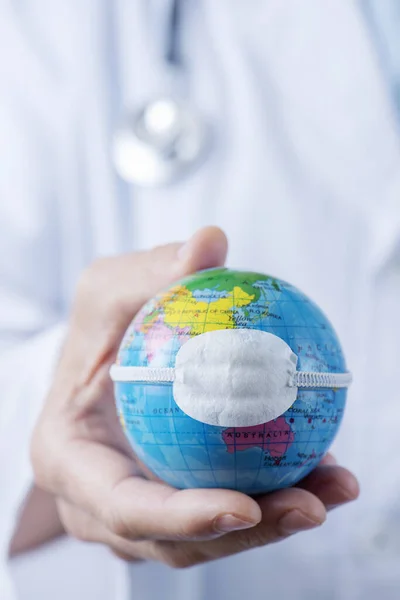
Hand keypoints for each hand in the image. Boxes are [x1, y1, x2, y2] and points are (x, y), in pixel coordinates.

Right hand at [31, 227, 358, 567]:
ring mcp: (141, 508)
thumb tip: (211, 242)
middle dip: (248, 532)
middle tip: (312, 503)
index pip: (123, 506)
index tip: (243, 504)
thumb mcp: (106, 290)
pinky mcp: (176, 498)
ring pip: (210, 534)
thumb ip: (149, 271)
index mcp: (72, 463)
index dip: (182, 517)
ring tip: (334, 484)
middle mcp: (103, 503)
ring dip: (276, 519)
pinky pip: (227, 502)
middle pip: (177, 538)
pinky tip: (321, 464)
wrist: (99, 362)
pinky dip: (274, 491)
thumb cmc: (94, 330)